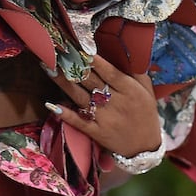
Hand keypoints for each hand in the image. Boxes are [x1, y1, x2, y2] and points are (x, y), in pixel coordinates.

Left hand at [47, 55, 161, 158]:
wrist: (144, 148)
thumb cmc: (146, 113)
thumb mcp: (146, 90)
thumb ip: (136, 71)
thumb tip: (123, 51)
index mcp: (129, 89)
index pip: (108, 71)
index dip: (93, 60)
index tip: (78, 47)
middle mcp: (116, 102)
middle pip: (91, 81)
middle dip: (73, 66)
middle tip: (57, 52)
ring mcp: (104, 118)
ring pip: (81, 97)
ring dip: (64, 83)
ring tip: (49, 69)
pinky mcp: (97, 132)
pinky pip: (79, 122)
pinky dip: (66, 114)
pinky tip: (52, 105)